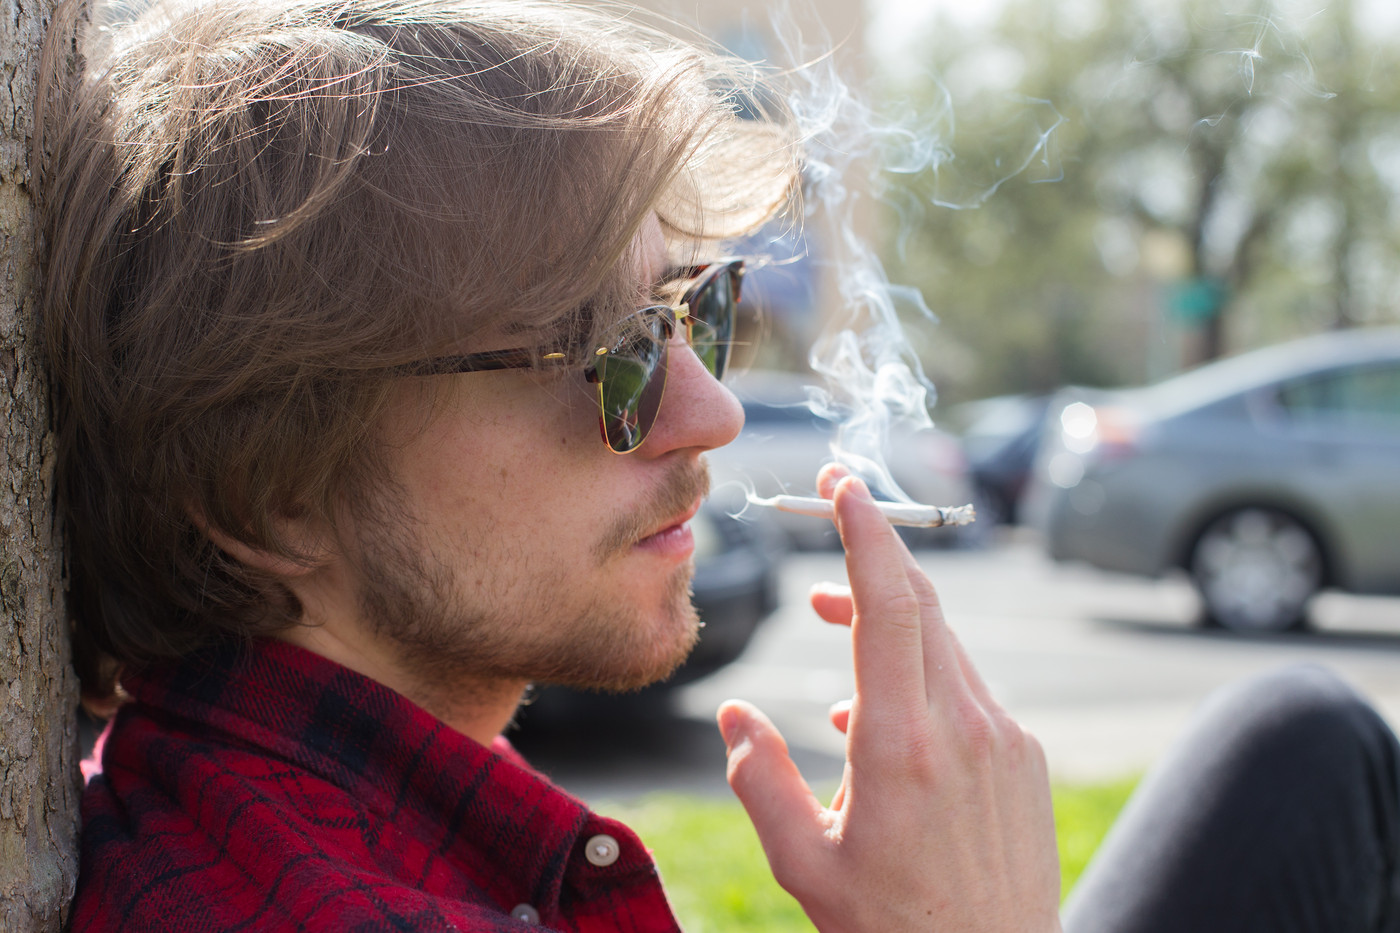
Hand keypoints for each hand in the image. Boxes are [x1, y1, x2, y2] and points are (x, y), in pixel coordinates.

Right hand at [718, 466, 1061, 931]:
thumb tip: (734, 715)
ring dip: (890, 618)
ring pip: (943, 643)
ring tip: (832, 623)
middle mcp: (963, 728)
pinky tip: (879, 716)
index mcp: (901, 747)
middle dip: (874, 549)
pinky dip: (921, 674)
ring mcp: (1004, 739)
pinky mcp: (1025, 757)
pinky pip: (967, 688)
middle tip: (834, 511)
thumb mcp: (804, 865)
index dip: (865, 533)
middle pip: (921, 603)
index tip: (842, 486)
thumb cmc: (892, 929)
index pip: (890, 606)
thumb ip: (758, 782)